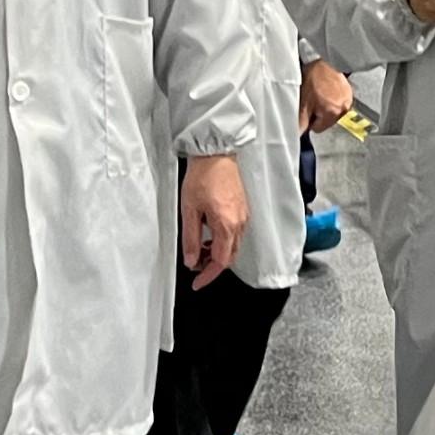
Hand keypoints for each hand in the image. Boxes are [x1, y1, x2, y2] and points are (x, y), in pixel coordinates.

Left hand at [181, 154, 247, 288]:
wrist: (217, 152)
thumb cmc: (203, 175)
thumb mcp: (190, 210)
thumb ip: (191, 239)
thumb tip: (192, 261)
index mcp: (227, 225)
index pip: (221, 262)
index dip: (208, 276)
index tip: (197, 282)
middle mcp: (240, 223)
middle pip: (230, 257)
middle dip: (212, 265)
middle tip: (195, 264)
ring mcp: (244, 216)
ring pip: (233, 246)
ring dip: (218, 253)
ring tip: (200, 247)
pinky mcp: (244, 209)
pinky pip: (236, 234)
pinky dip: (223, 240)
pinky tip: (210, 233)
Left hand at [298, 59, 355, 133]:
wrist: (325, 60)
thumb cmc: (315, 77)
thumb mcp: (304, 102)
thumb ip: (301, 122)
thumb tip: (297, 135)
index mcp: (332, 113)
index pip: (317, 129)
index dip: (309, 119)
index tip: (307, 108)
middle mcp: (343, 110)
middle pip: (326, 121)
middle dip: (319, 113)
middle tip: (313, 99)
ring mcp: (348, 101)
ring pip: (332, 113)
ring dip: (326, 106)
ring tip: (321, 93)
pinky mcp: (349, 93)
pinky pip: (339, 103)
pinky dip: (333, 99)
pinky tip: (328, 90)